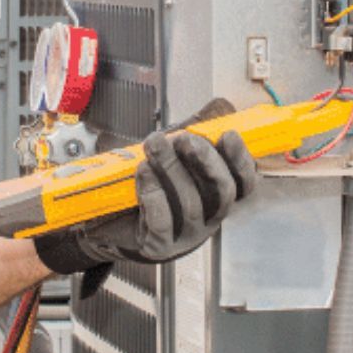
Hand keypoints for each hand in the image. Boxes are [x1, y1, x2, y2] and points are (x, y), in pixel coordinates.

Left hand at [34, 130, 257, 273]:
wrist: (108, 221)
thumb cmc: (148, 186)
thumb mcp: (174, 156)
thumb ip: (197, 133)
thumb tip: (220, 107)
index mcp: (216, 197)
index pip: (244, 183)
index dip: (241, 160)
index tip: (228, 134)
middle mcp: (208, 218)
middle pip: (222, 193)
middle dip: (206, 161)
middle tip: (184, 138)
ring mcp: (185, 236)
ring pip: (191, 204)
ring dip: (172, 170)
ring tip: (154, 146)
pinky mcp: (159, 246)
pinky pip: (162, 222)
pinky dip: (153, 194)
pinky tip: (143, 173)